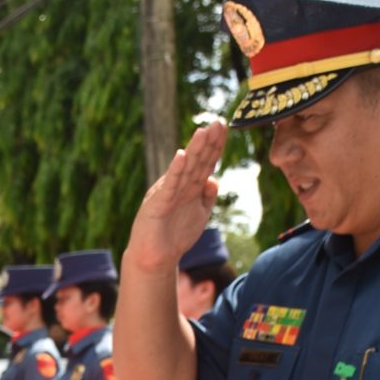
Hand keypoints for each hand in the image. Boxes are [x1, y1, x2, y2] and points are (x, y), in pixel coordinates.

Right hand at [122, 122, 228, 275]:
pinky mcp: (158, 203)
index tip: (225, 127)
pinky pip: (169, 185)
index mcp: (189, 187)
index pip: (205, 162)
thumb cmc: (175, 236)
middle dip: (208, 142)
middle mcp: (179, 185)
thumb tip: (214, 179)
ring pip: (184, 169)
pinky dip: (175, 170)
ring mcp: (167, 192)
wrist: (155, 257)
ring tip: (202, 132)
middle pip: (196, 161)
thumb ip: (207, 197)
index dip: (215, 146)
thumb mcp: (199, 215)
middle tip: (218, 122)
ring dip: (194, 150)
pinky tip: (181, 155)